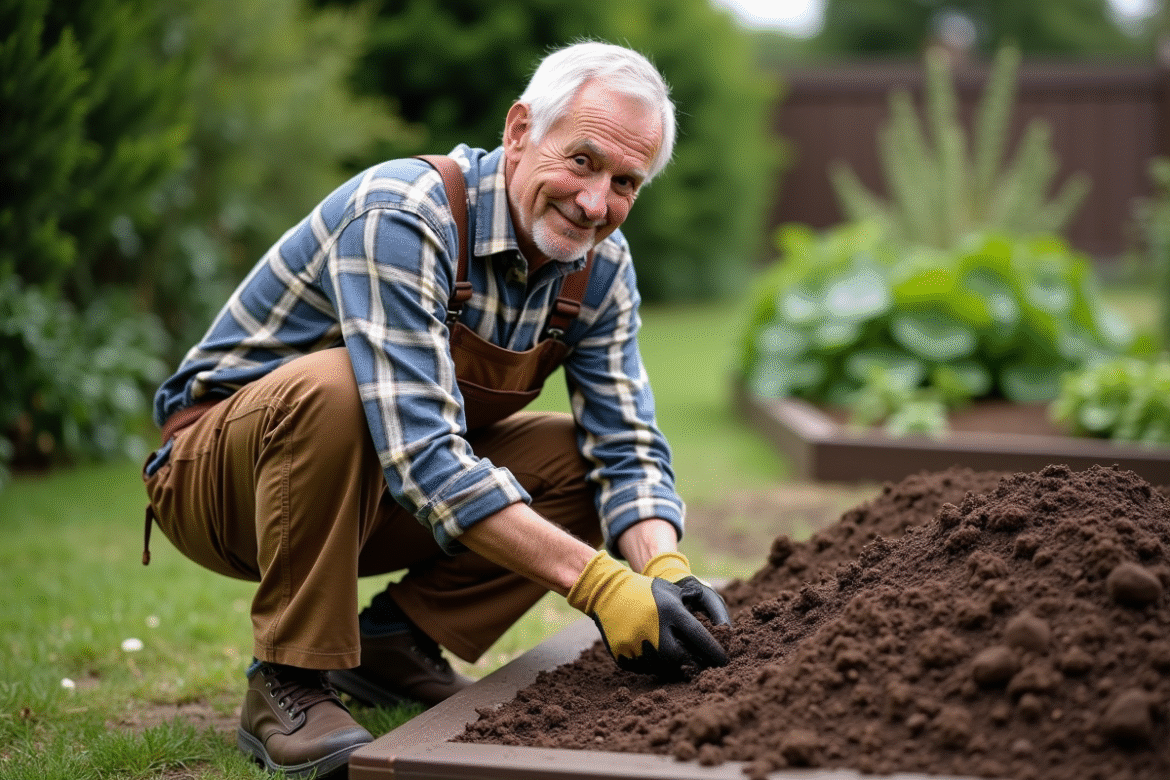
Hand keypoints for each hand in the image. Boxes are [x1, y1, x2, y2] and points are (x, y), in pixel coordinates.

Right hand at [568, 551, 727, 677]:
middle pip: (682, 658)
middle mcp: (654, 629)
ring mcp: (636, 644)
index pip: (699, 636)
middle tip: (702, 667)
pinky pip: (644, 668)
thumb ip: (693, 606)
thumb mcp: (671, 590)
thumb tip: (718, 624)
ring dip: (674, 666)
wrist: (607, 592)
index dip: (715, 651)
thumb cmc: (645, 590)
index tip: (725, 661)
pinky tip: (656, 656)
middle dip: (695, 664)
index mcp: (670, 611)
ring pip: (663, 667)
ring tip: (679, 660)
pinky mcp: (623, 654)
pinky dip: (654, 665)